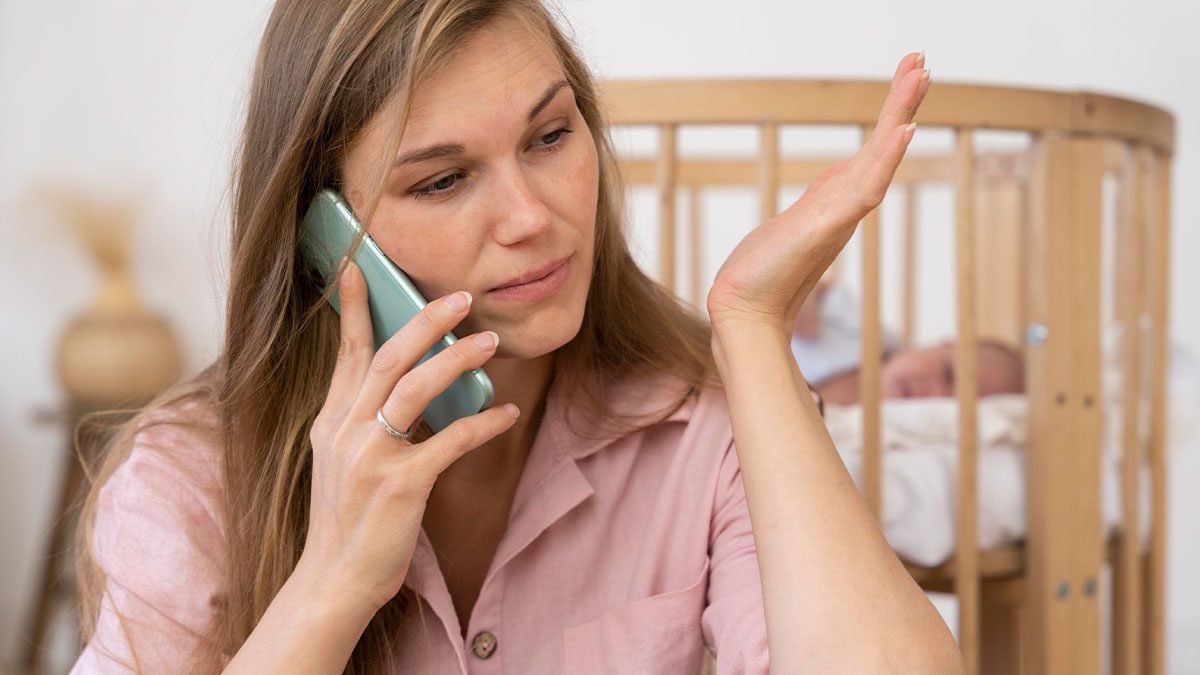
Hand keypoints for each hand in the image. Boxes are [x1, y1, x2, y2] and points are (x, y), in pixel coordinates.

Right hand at [297, 261, 518, 611]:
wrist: (332, 582)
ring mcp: (371, 456)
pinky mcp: (401, 485)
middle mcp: (346, 430)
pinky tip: (509, 413)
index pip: (345, 352)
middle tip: (461, 296)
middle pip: (387, 358)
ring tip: (491, 341)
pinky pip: (450, 441)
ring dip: (457, 360)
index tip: (357, 267)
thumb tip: (406, 384)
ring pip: (416, 388)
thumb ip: (364, 420)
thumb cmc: (347, 521)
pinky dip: (484, 424)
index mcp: (331, 421)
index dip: (352, 308)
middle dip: (425, 321)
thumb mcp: (341, 462)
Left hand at [706, 52, 930, 337]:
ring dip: (899, 116)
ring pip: (878, 160)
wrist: (743, 313)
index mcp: (836, 203)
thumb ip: (812, 210)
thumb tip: (823, 197)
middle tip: (922, 60)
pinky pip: (864, 189)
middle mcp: (844, 207)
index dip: (890, 116)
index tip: (907, 76)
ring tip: (919, 77)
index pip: (870, 152)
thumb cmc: (761, 277)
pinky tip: (902, 132)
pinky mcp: (825, 229)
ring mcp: (839, 217)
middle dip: (901, 102)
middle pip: (881, 147)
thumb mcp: (790, 228)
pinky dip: (885, 160)